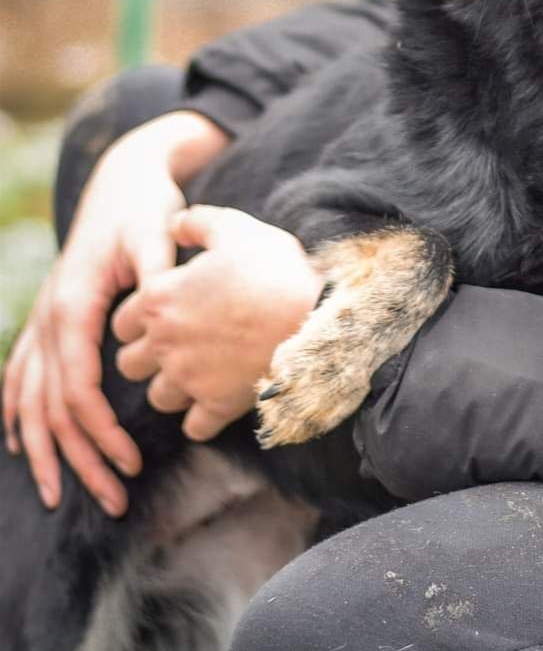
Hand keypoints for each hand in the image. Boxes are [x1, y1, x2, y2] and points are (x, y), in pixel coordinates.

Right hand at [2, 111, 227, 514]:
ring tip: (58, 496)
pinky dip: (17, 413)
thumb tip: (165, 307)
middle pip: (53, 406)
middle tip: (114, 501)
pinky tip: (22, 444)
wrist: (121, 179)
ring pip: (29, 399)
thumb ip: (157, 271)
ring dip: (45, 450)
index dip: (100, 432)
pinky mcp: (48, 319)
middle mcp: (50, 317)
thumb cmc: (143, 208)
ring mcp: (43, 319)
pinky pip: (19, 375)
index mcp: (74, 305)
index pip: (77, 387)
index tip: (131, 464)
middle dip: (79, 459)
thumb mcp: (155, 232)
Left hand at [113, 205, 323, 441]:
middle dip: (146, 357)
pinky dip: (201, 419)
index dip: (139, 318)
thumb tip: (174, 223)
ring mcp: (190, 378)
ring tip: (195, 373)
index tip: (164, 313)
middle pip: (129, 364)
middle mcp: (165, 342)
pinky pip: (194, 428)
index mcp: (159, 298)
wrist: (314, 315)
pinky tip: (216, 400)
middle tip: (175, 345)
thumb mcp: (234, 228)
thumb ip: (195, 222)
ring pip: (157, 398)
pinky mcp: (217, 405)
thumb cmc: (272, 267)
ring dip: (171, 388)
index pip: (121, 322)